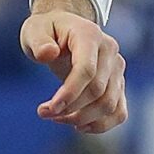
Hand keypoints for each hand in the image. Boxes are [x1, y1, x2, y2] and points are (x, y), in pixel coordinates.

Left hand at [20, 0, 127, 133]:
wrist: (64, 28)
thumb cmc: (46, 30)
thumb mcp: (34, 30)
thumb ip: (38, 40)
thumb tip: (48, 53)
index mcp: (90, 35)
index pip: (87, 70)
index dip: (70, 92)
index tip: (50, 108)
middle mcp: (110, 51)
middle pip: (98, 91)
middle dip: (70, 108)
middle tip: (43, 113)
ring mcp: (117, 69)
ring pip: (110, 105)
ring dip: (82, 119)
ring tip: (56, 118)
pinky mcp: (119, 84)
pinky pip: (119, 111)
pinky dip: (101, 124)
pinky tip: (78, 126)